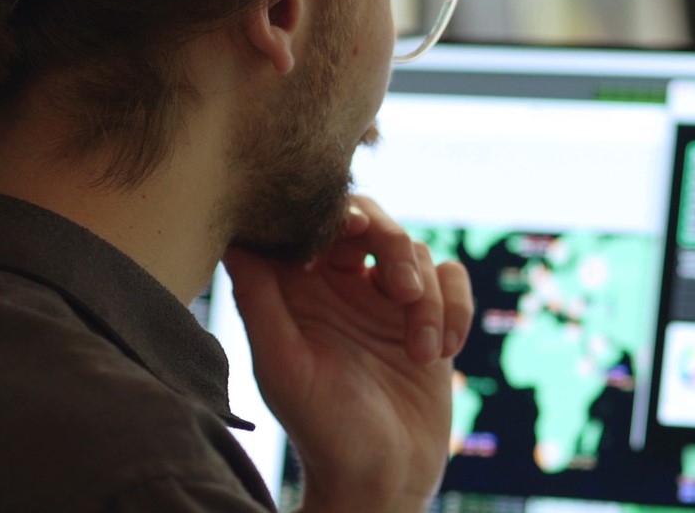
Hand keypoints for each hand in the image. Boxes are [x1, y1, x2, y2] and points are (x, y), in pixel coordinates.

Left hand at [224, 196, 474, 512]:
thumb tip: (238, 238)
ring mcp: (389, 302)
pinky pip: (454, 280)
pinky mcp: (432, 318)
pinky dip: (456, 309)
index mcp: (300, 291)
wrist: (383, 478)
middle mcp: (343, 287)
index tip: (344, 240)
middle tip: (402, 290)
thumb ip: (260, 299)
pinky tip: (443, 351)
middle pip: (374, 222)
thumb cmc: (323, 429)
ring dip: (428, 302)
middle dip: (394, 246)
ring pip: (419, 254)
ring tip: (421, 353)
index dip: (334, 216)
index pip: (317, 223)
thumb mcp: (282, 365)